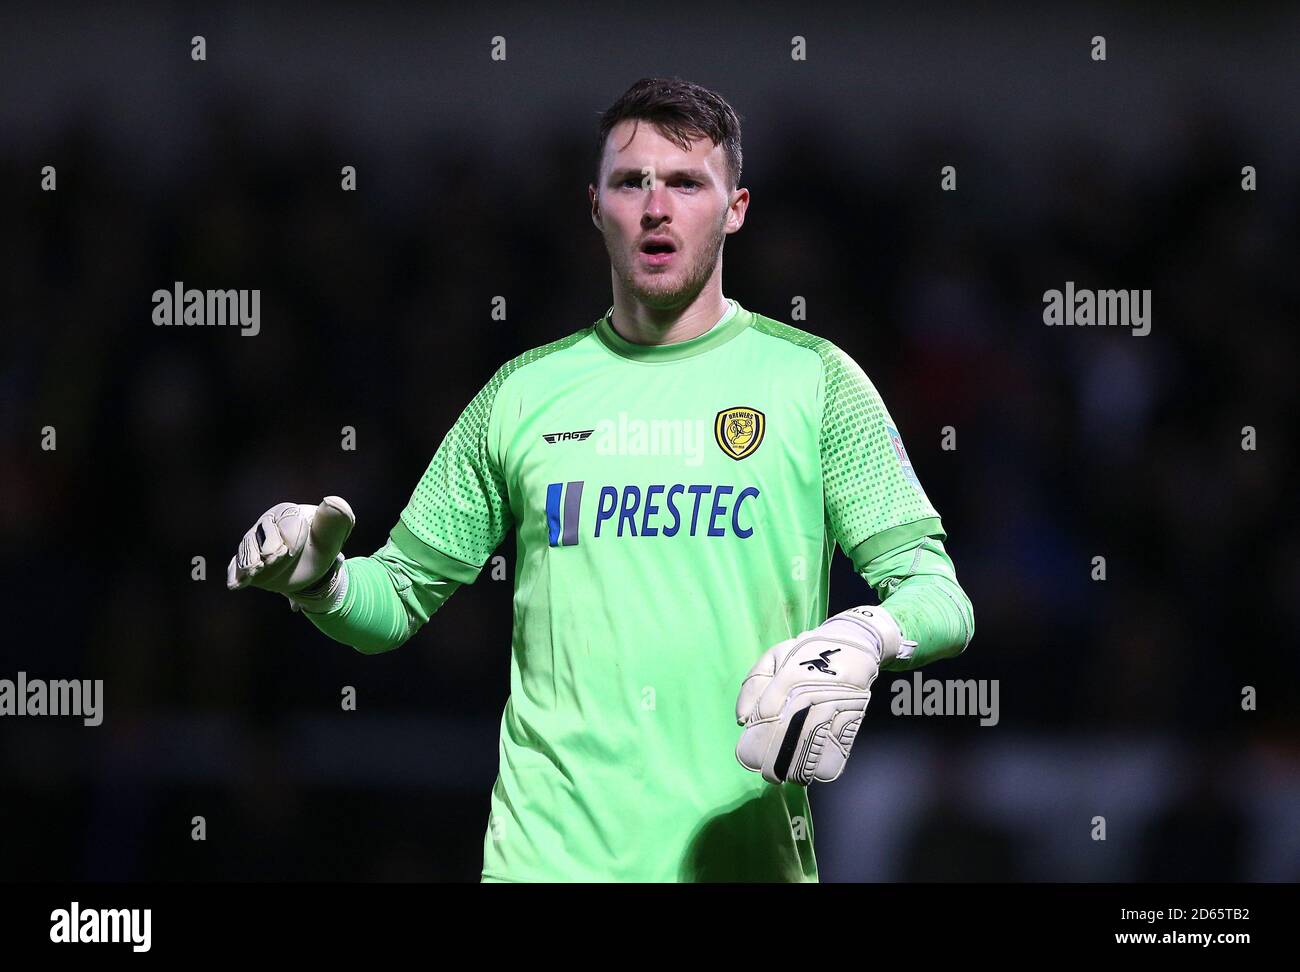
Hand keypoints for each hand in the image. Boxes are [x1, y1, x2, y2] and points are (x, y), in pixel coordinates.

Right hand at [226, 496, 354, 597]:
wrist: (314, 571)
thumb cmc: (323, 547)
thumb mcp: (332, 535)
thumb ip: (334, 519)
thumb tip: (332, 501)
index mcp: (286, 513)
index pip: (282, 520)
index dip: (287, 536)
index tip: (291, 550)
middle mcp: (266, 526)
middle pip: (259, 535)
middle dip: (266, 549)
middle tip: (274, 560)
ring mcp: (254, 544)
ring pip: (247, 551)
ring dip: (249, 562)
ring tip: (254, 571)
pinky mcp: (248, 562)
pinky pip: (236, 566)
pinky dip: (236, 575)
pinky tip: (236, 584)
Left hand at [735, 606, 905, 784]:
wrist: (853, 642)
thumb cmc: (806, 653)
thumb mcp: (774, 657)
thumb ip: (753, 685)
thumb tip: (742, 720)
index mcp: (788, 674)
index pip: (768, 713)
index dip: (758, 738)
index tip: (752, 757)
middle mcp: (811, 688)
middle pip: (790, 731)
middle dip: (777, 758)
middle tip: (769, 775)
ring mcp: (835, 699)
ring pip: (814, 739)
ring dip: (801, 764)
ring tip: (790, 777)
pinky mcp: (855, 709)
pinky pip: (841, 740)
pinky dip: (828, 759)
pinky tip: (816, 772)